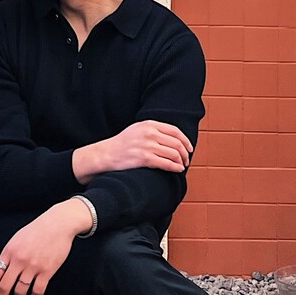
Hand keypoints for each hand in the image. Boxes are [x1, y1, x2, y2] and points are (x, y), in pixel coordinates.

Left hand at [0, 199, 91, 294]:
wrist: (58, 224)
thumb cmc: (37, 230)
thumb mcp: (15, 240)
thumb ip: (3, 255)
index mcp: (8, 252)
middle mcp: (19, 260)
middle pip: (4, 287)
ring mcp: (33, 266)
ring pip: (20, 290)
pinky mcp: (47, 270)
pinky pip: (38, 290)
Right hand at [73, 121, 191, 180]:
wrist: (105, 154)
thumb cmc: (122, 144)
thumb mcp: (137, 130)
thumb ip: (153, 130)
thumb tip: (173, 139)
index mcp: (149, 124)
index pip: (175, 131)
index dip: (185, 140)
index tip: (189, 148)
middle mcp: (149, 133)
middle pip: (176, 143)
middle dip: (185, 153)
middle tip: (187, 159)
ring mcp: (147, 146)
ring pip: (174, 153)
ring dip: (181, 161)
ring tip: (182, 166)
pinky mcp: (144, 159)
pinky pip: (167, 163)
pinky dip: (175, 167)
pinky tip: (177, 170)